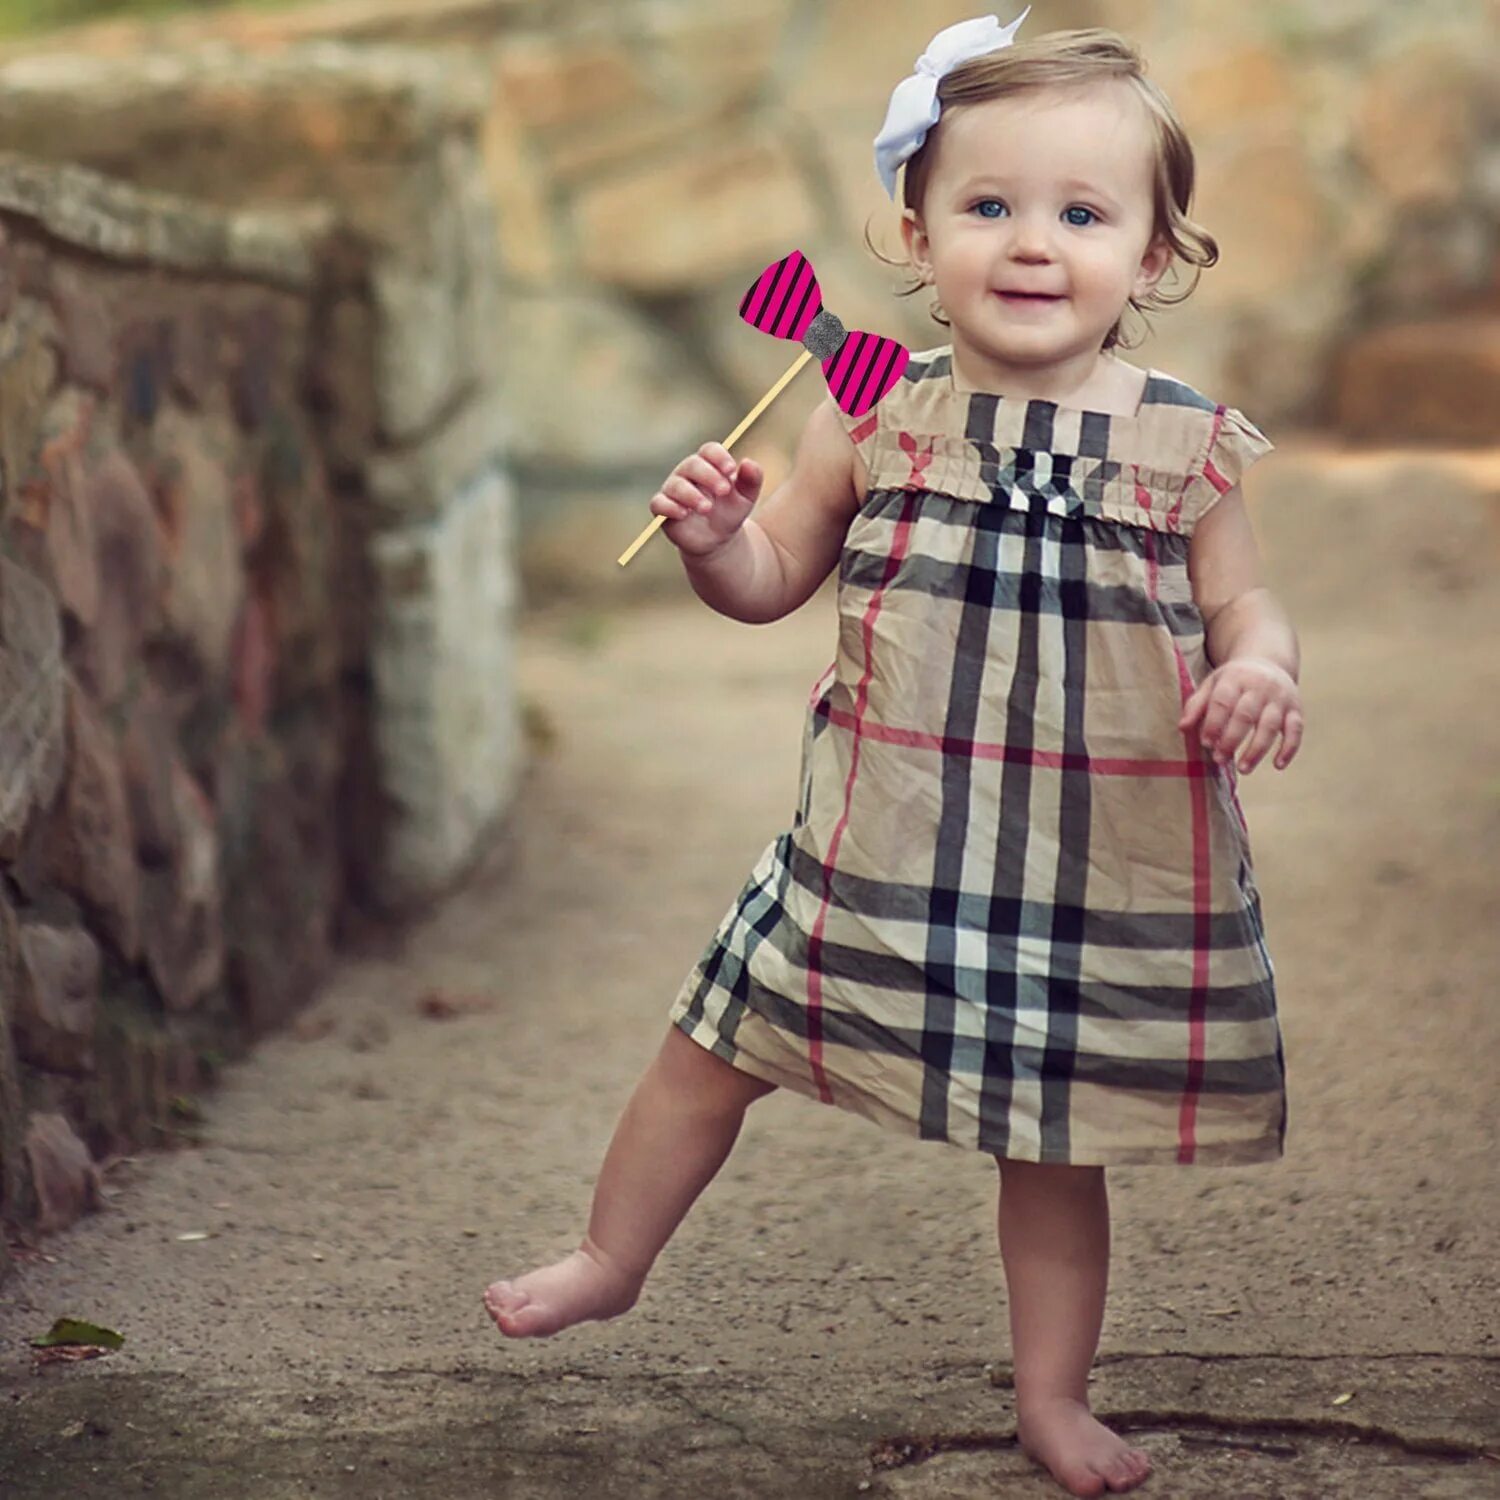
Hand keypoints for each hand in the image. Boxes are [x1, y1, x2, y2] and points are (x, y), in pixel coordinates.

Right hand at [649, 442, 763, 558]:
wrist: (718, 540)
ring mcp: (673, 491)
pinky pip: (658, 503)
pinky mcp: (663, 509)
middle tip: (724, 491)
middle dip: (708, 475)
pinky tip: (684, 513)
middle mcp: (687, 474)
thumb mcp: (746, 497)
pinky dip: (669, 506)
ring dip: (691, 495)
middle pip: (692, 464)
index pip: (708, 451)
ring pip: (676, 485)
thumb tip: (749, 462)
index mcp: (708, 465)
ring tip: (707, 508)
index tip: (731, 470)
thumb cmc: (730, 513)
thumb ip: (751, 479)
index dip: (718, 457)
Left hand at [1178, 657, 1302, 772]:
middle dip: (1232, 739)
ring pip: (1270, 725)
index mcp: (1235, 679)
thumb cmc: (1234, 680)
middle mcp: (1260, 687)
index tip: (1206, 743)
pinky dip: (1289, 748)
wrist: (1268, 662)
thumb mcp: (1212, 684)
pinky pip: (1296, 730)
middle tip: (1220, 759)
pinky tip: (1278, 765)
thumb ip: (1196, 705)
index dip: (1214, 723)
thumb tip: (1183, 728)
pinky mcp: (1296, 709)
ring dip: (1257, 749)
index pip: (1223, 702)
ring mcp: (1280, 698)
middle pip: (1246, 715)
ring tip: (1243, 769)